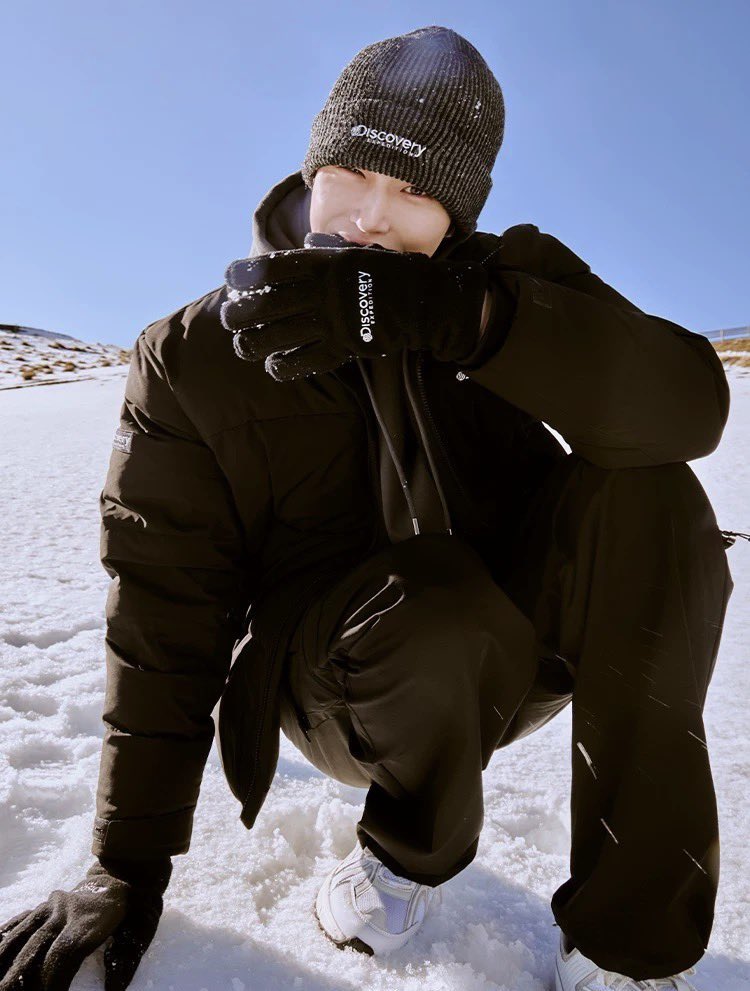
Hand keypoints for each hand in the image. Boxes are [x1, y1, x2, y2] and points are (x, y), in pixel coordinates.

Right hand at [0, 856, 171, 990]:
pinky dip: (8, 933)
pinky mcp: (49, 902)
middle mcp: (69, 911)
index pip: (64, 953)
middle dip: (20, 974)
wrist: (129, 871)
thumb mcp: (139, 933)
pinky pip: (24, 918)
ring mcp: (56, 905)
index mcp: (91, 921)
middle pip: (38, 945)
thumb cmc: (135, 910)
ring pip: (25, 931)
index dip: (53, 978)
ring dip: (7, 955)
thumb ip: (124, 963)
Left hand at [220, 232, 488, 381]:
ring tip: (244, 346)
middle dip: (241, 314)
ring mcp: (330, 323)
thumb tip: (304, 244)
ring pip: (278, 337)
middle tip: (229, 319)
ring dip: (253, 343)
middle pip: (266, 305)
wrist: (422, 301)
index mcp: (322, 265)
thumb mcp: (356, 250)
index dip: (247, 273)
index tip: (231, 277)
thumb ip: (326, 249)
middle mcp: (321, 293)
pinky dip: (283, 366)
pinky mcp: (341, 348)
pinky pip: (303, 362)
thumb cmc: (387, 273)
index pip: (273, 267)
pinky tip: (274, 366)